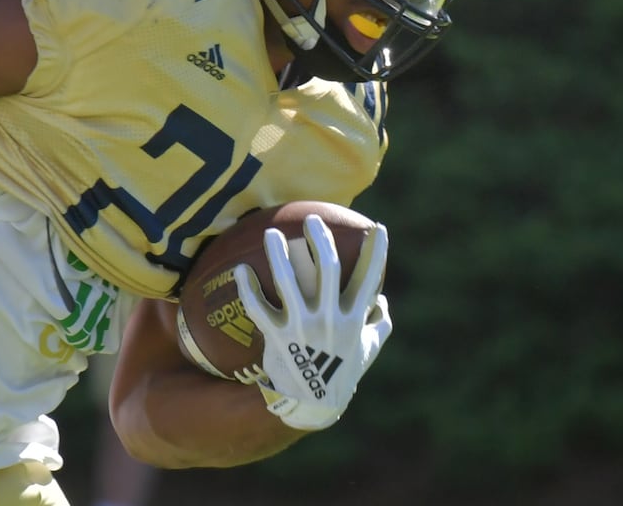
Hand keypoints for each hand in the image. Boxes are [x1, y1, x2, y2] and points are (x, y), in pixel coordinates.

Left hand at [235, 215, 391, 430]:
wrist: (312, 404)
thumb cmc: (341, 371)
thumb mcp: (367, 349)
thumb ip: (379, 323)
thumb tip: (383, 299)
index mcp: (355, 319)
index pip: (368, 279)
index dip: (376, 253)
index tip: (377, 227)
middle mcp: (330, 320)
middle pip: (328, 270)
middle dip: (321, 240)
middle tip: (312, 219)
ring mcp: (303, 328)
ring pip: (289, 284)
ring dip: (279, 256)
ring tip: (271, 234)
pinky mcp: (278, 337)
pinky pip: (259, 308)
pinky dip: (248, 289)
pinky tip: (239, 271)